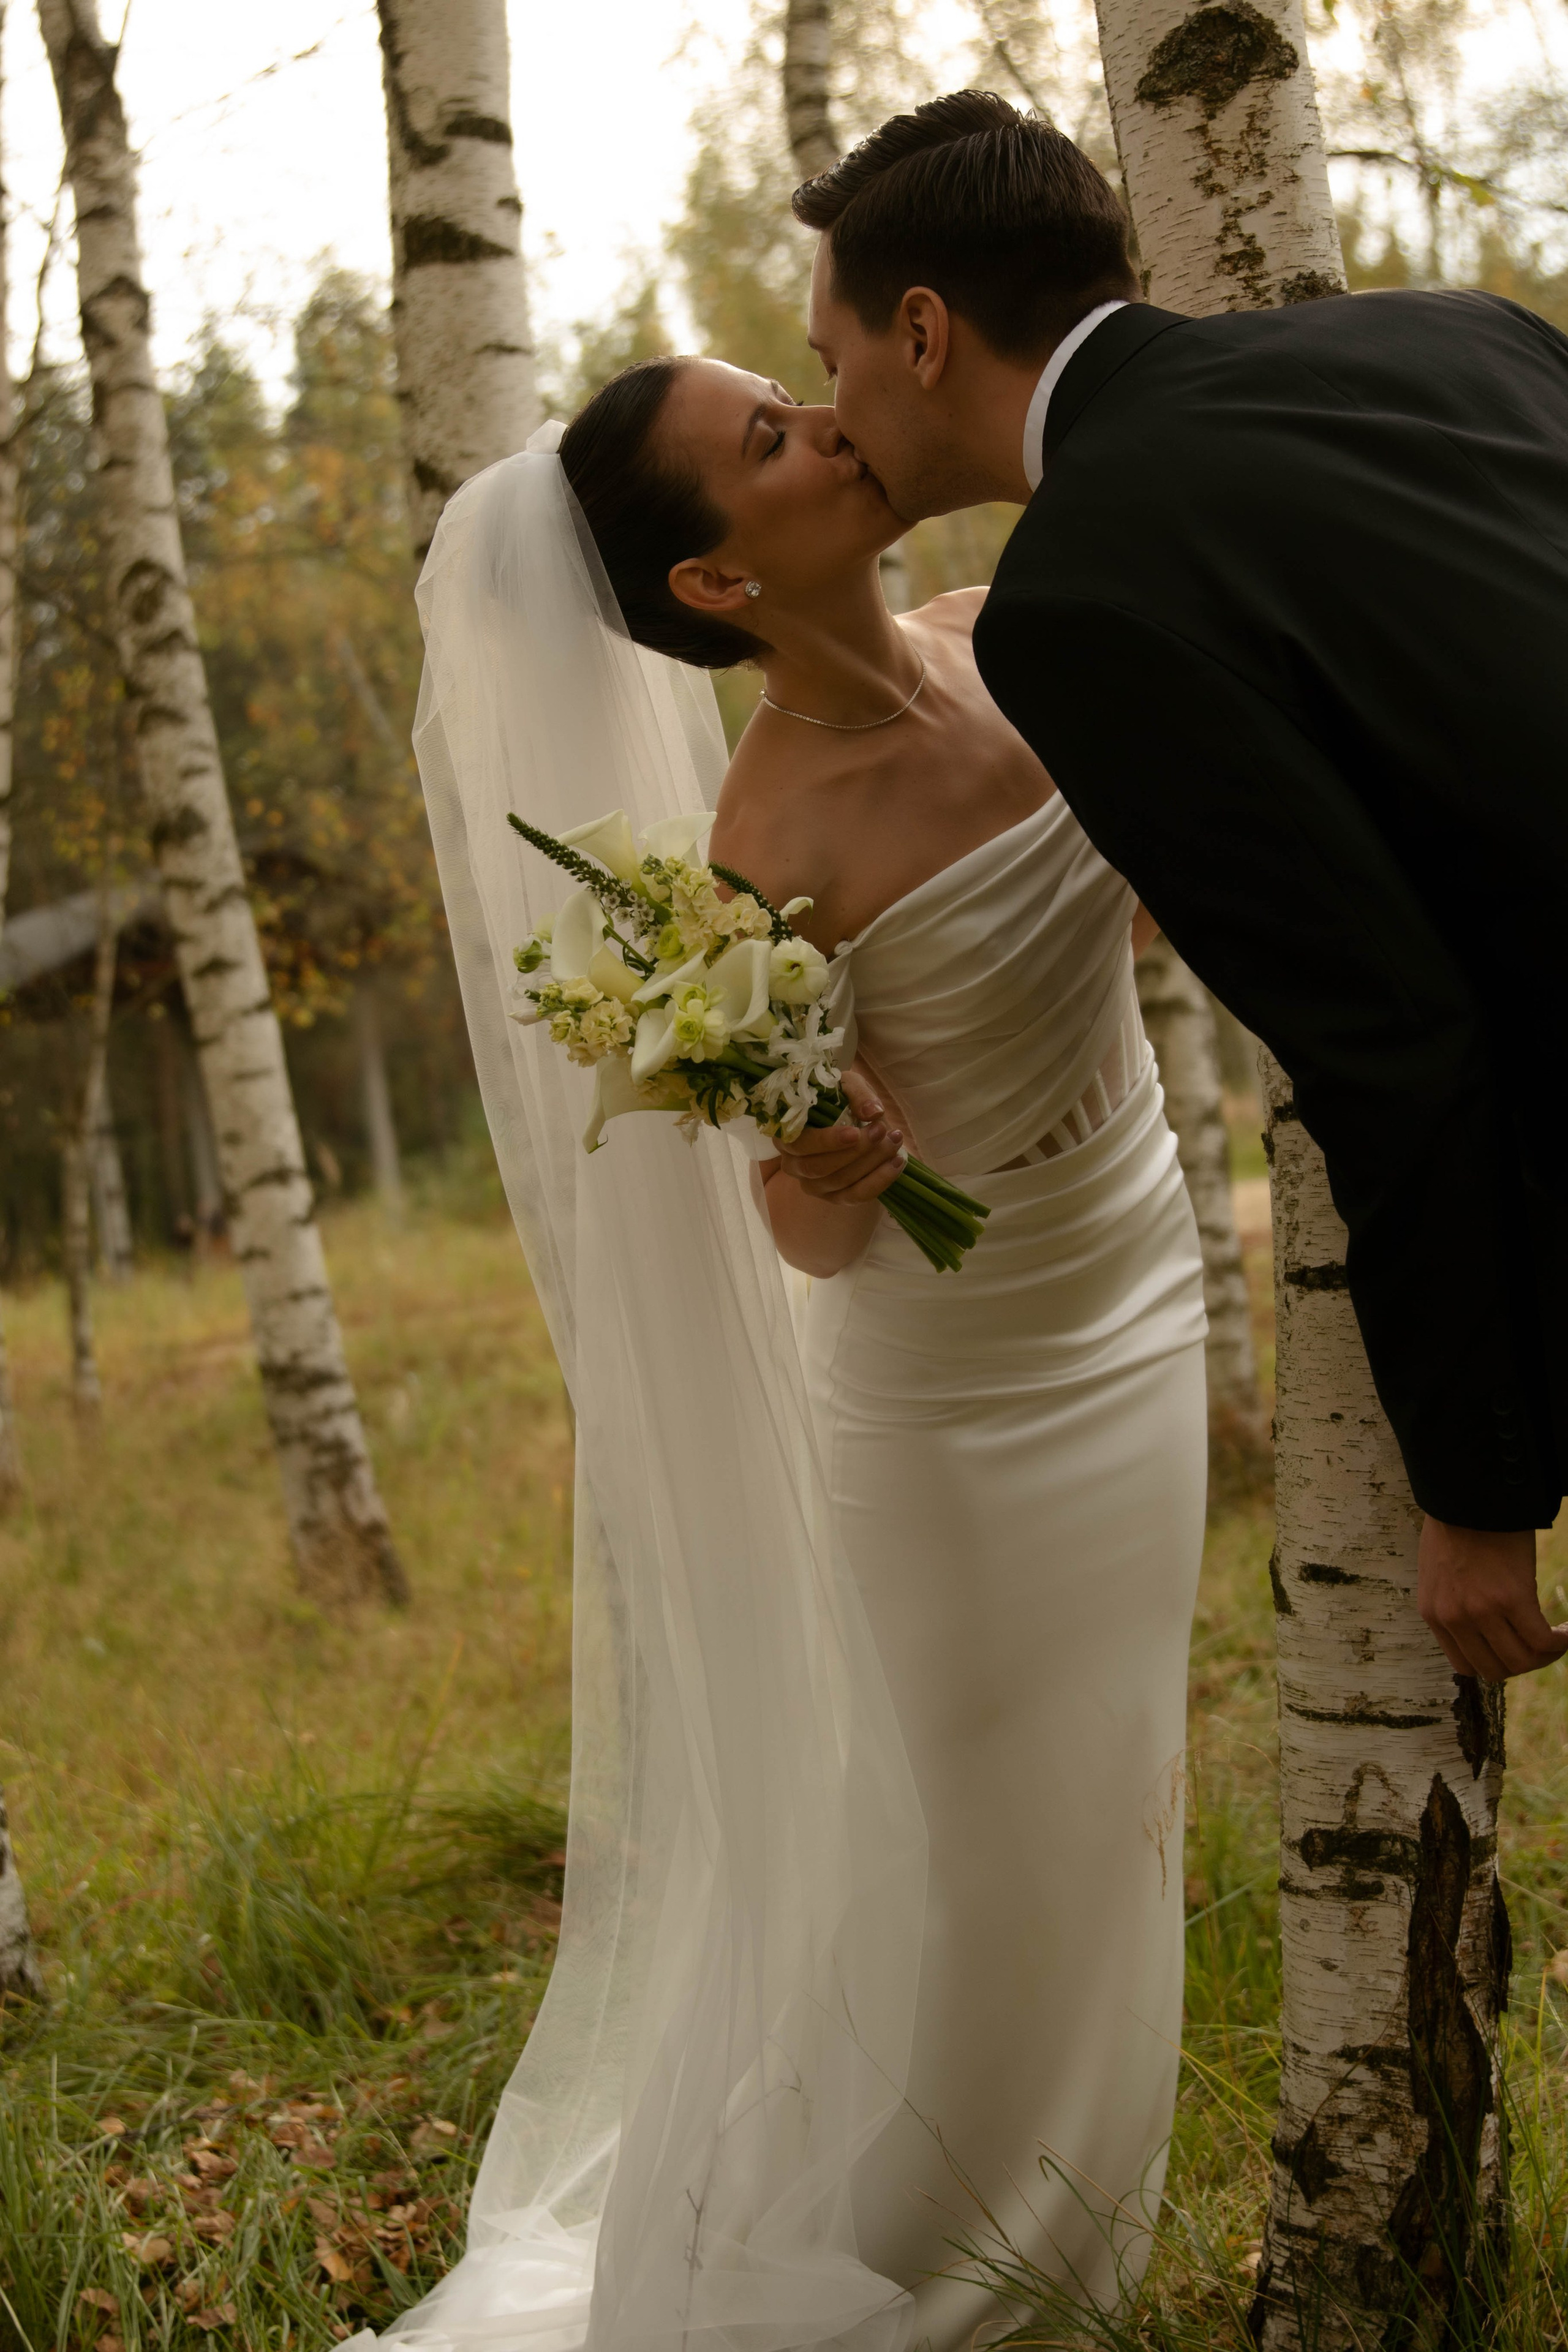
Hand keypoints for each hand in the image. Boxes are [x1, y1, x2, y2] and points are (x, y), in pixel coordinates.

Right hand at [774, 1067, 905, 1204]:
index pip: (799, 1145)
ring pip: (839, 1182)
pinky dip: (879, 1181)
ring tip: (895, 1141)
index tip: (855, 1132)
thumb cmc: (842, 1100)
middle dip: (855, 1151)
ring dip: (871, 1163)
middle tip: (882, 1130)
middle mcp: (793, 1164)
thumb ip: (858, 1094)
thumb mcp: (847, 1086)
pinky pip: (855, 1196)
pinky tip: (897, 1162)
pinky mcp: (834, 1197)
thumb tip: (872, 1113)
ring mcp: (813, 1185)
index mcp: (787, 1135)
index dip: (826, 1142)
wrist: (855, 1121)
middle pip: (818, 1168)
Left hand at [1417, 1516, 1567, 1680]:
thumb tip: (1480, 1626)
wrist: (1468, 1493)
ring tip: (1558, 1637)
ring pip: (1522, 1660)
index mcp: (1433, 1614)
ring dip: (1545, 1655)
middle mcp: (1454, 1619)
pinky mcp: (1511, 1598)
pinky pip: (1542, 1640)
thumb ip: (1453, 1602)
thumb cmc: (1458, 1525)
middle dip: (1523, 1663)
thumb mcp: (1439, 1573)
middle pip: (1496, 1670)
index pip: (1466, 1666)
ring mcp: (1481, 1611)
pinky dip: (1560, 1642)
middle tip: (1542, 1644)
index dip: (1496, 1662)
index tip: (1514, 1648)